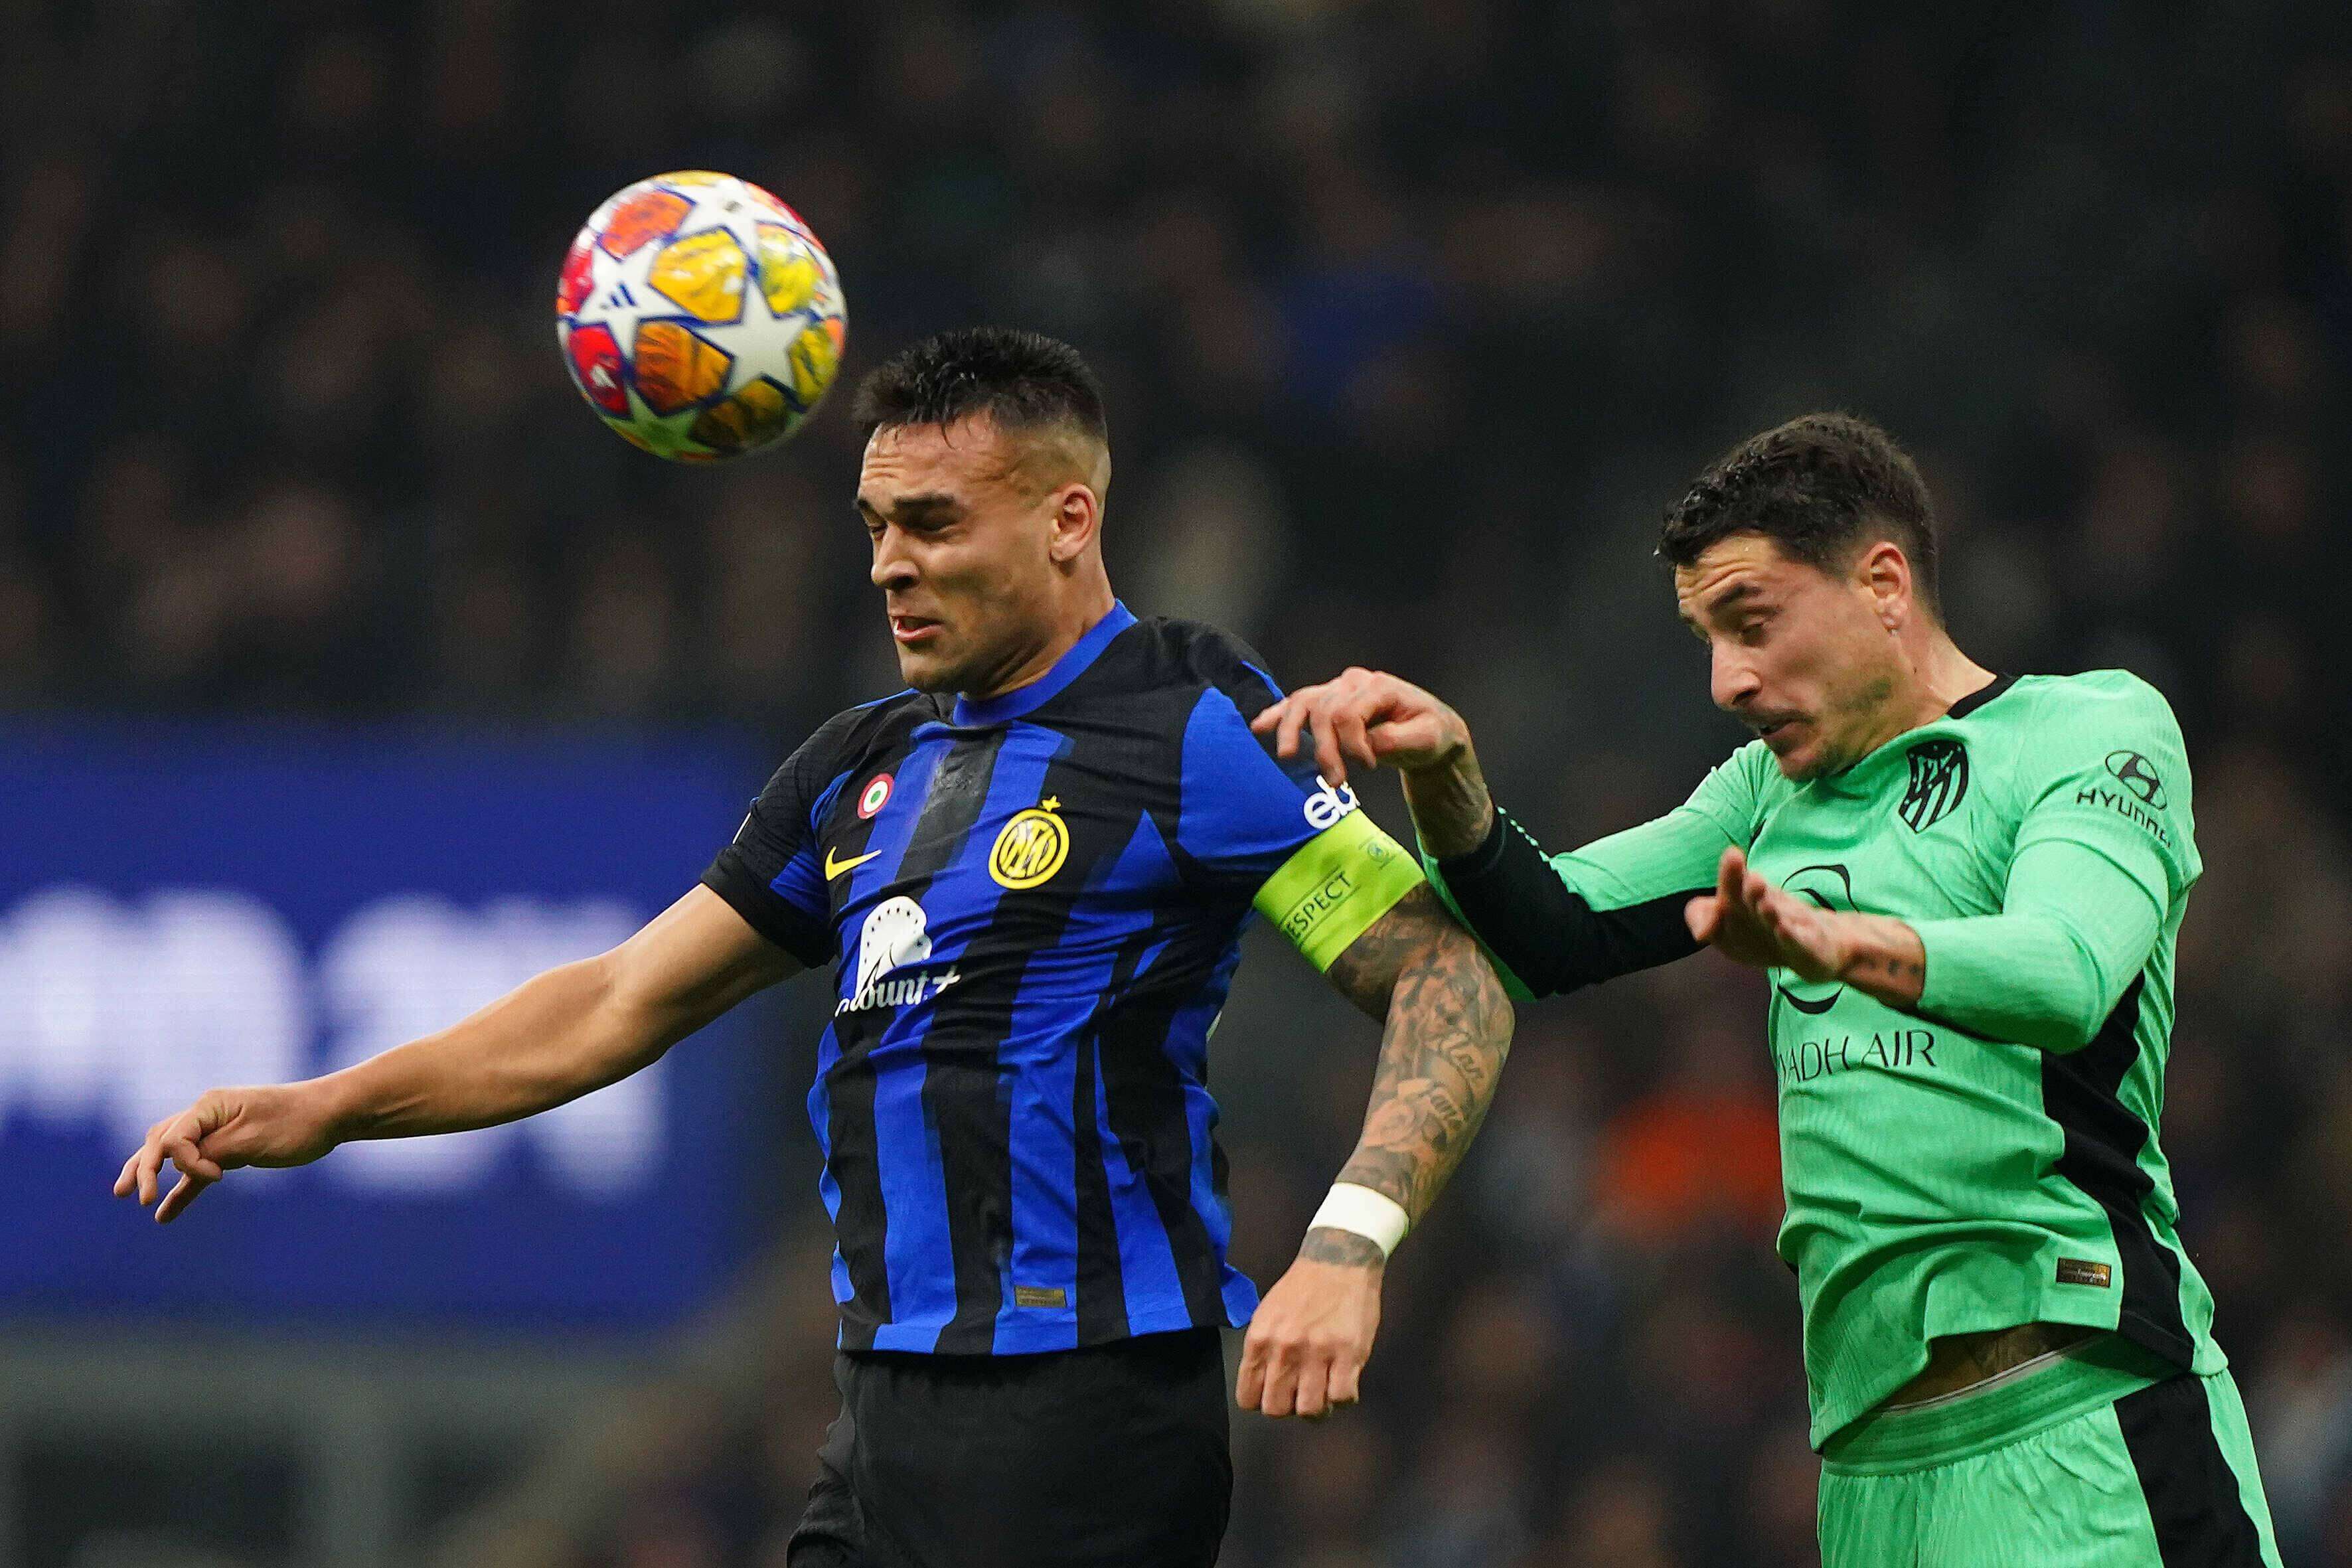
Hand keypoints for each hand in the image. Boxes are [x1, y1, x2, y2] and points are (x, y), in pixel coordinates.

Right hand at [113, 1082, 342, 1222]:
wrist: (331, 1116)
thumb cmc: (295, 1123)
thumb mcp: (252, 1139)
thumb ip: (213, 1150)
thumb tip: (181, 1164)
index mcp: (209, 1105)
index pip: (174, 1137)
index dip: (185, 1163)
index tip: (218, 1176)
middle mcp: (207, 1115)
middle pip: (161, 1141)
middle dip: (141, 1168)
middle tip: (130, 1195)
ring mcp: (217, 1132)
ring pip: (173, 1154)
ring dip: (150, 1174)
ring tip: (125, 1196)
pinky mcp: (230, 1150)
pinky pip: (197, 1172)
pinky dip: (181, 1191)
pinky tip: (164, 1214)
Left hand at [1234, 1230, 1384, 1419]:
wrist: (1339, 1259)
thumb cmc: (1302, 1288)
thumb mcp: (1267, 1315)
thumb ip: (1262, 1350)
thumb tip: (1262, 1386)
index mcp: (1260, 1339)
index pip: (1248, 1398)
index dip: (1262, 1402)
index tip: (1276, 1395)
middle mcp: (1284, 1348)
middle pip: (1277, 1409)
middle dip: (1290, 1408)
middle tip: (1301, 1395)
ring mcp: (1317, 1352)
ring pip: (1311, 1410)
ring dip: (1319, 1408)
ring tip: (1325, 1392)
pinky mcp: (1349, 1352)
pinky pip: (1343, 1398)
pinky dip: (1344, 1398)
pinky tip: (1344, 1382)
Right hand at [1251, 668, 1468, 787]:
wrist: (1428, 728)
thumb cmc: (1429, 732)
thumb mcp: (1425, 739)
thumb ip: (1396, 740)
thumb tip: (1367, 743)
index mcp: (1379, 686)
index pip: (1349, 713)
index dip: (1352, 744)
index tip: (1368, 767)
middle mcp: (1354, 682)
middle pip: (1324, 711)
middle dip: (1326, 750)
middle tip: (1337, 783)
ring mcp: (1338, 689)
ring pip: (1303, 703)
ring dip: (1292, 731)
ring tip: (1287, 757)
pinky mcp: (1327, 701)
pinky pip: (1296, 703)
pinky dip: (1277, 715)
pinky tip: (1259, 727)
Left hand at [1683, 846, 1849, 982]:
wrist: (1818, 948)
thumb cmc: (1763, 929)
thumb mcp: (1725, 926)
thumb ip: (1702, 917)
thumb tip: (1700, 933)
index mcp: (1748, 897)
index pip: (1737, 883)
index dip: (1733, 872)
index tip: (1733, 855)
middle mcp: (1770, 906)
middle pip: (1758, 895)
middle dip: (1752, 887)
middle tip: (1751, 878)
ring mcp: (1792, 925)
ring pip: (1779, 916)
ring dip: (1771, 909)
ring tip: (1765, 903)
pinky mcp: (1809, 947)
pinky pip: (1799, 941)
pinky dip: (1791, 936)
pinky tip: (1782, 930)